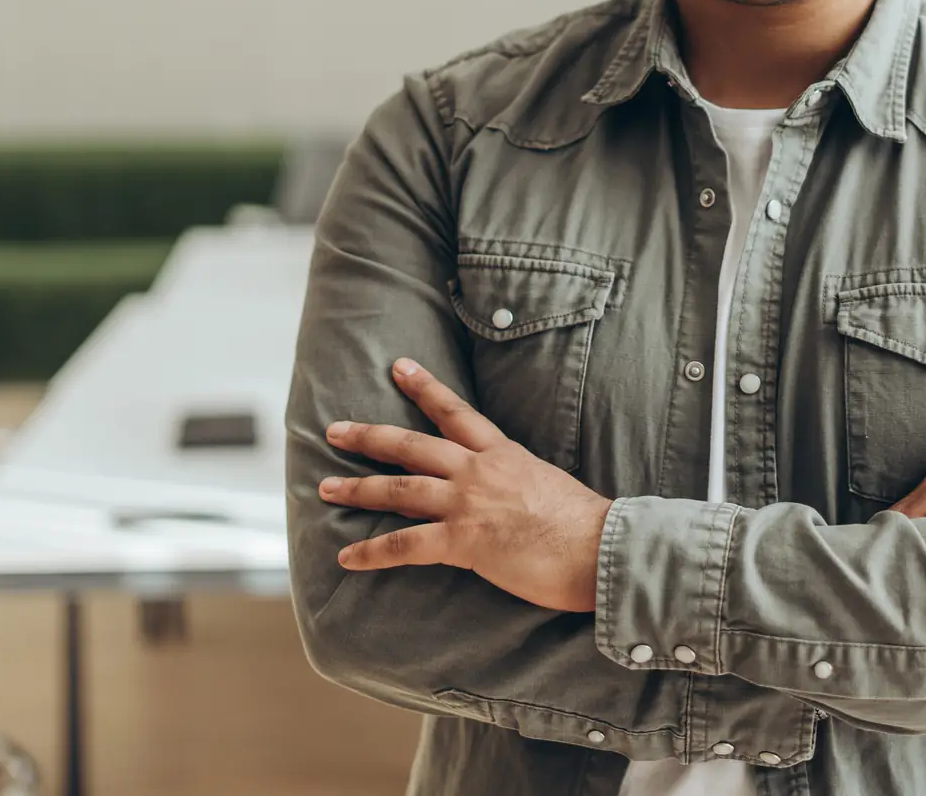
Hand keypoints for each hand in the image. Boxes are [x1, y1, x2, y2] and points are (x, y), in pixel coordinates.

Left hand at [319, 358, 610, 613]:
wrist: (600, 547)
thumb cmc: (585, 524)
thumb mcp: (548, 485)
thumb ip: (519, 484)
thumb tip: (509, 496)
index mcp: (503, 454)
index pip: (456, 412)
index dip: (424, 388)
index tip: (399, 367)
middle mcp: (479, 470)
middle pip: (412, 444)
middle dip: (369, 436)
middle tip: (335, 430)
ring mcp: (468, 502)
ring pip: (399, 488)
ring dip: (357, 489)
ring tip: (325, 489)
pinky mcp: (464, 539)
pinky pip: (404, 545)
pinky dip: (372, 553)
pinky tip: (346, 559)